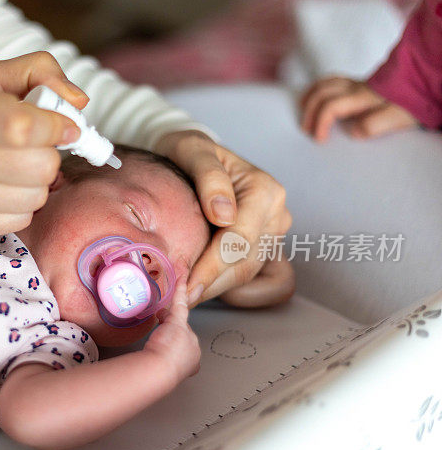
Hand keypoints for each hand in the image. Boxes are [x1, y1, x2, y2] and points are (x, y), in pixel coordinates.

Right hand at [0, 52, 88, 235]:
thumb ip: (36, 73)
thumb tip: (78, 104)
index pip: (23, 127)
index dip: (57, 127)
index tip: (63, 125)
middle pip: (39, 168)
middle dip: (48, 154)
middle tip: (32, 145)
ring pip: (34, 198)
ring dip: (36, 182)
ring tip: (13, 166)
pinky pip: (16, 221)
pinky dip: (20, 204)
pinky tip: (0, 187)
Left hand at [143, 278, 200, 383]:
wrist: (160, 370)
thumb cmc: (159, 372)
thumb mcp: (164, 364)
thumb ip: (164, 353)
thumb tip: (159, 343)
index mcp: (193, 360)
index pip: (184, 346)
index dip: (174, 345)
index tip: (166, 348)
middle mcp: (193, 346)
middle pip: (180, 331)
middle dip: (168, 333)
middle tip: (158, 342)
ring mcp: (188, 333)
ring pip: (177, 320)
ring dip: (167, 322)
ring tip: (159, 334)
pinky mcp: (178, 322)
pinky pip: (181, 303)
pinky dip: (181, 290)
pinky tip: (181, 278)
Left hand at [154, 130, 293, 307]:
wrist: (192, 157)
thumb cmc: (189, 153)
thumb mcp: (192, 149)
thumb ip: (208, 177)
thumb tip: (223, 214)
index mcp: (265, 191)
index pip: (239, 240)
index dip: (212, 266)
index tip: (186, 285)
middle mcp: (276, 215)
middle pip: (244, 263)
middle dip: (209, 284)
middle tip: (175, 300)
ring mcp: (272, 234)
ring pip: (246, 275)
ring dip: (214, 289)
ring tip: (181, 297)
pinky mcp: (263, 248)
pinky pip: (250, 279)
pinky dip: (225, 288)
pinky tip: (198, 289)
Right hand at [300, 77, 417, 141]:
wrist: (427, 81)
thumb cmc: (412, 102)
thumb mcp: (398, 117)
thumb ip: (374, 125)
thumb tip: (353, 131)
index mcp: (362, 97)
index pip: (331, 107)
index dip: (320, 123)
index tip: (319, 140)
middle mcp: (355, 87)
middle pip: (321, 93)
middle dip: (309, 112)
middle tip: (307, 130)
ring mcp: (357, 83)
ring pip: (324, 83)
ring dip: (310, 97)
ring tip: (303, 111)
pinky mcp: (360, 83)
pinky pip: (331, 81)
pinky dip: (318, 89)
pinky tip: (318, 99)